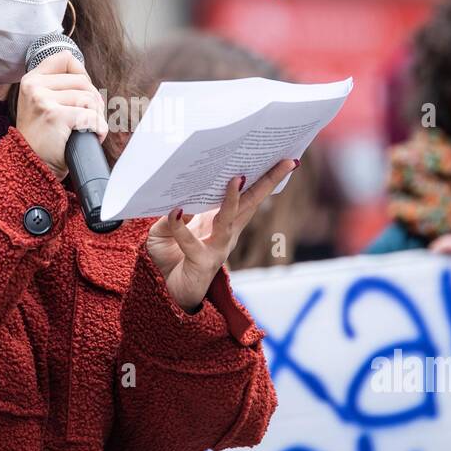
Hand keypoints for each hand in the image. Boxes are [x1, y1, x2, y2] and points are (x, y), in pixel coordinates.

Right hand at [15, 50, 107, 178]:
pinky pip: (90, 116)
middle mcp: (34, 86)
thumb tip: (88, 80)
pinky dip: (98, 128)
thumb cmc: (43, 139)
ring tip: (89, 128)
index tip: (84, 91)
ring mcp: (43, 100)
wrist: (31, 167)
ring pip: (88, 98)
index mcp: (31, 80)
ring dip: (96, 116)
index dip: (82, 73)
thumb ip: (57, 88)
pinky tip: (94, 136)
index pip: (64, 58)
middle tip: (90, 118)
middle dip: (94, 100)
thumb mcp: (41, 105)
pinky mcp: (54, 116)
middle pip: (82, 80)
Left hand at [146, 160, 298, 311]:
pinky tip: (175, 210)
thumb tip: (177, 206)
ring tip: (238, 177)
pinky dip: (180, 227)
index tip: (274, 157)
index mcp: (221, 219)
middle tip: (286, 161)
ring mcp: (217, 247)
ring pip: (228, 219)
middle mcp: (225, 232)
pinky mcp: (201, 261)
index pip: (245, 195)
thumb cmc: (172, 258)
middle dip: (269, 181)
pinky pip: (190, 241)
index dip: (260, 177)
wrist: (170, 293)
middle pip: (250, 202)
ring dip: (233, 199)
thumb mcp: (163, 231)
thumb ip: (169, 218)